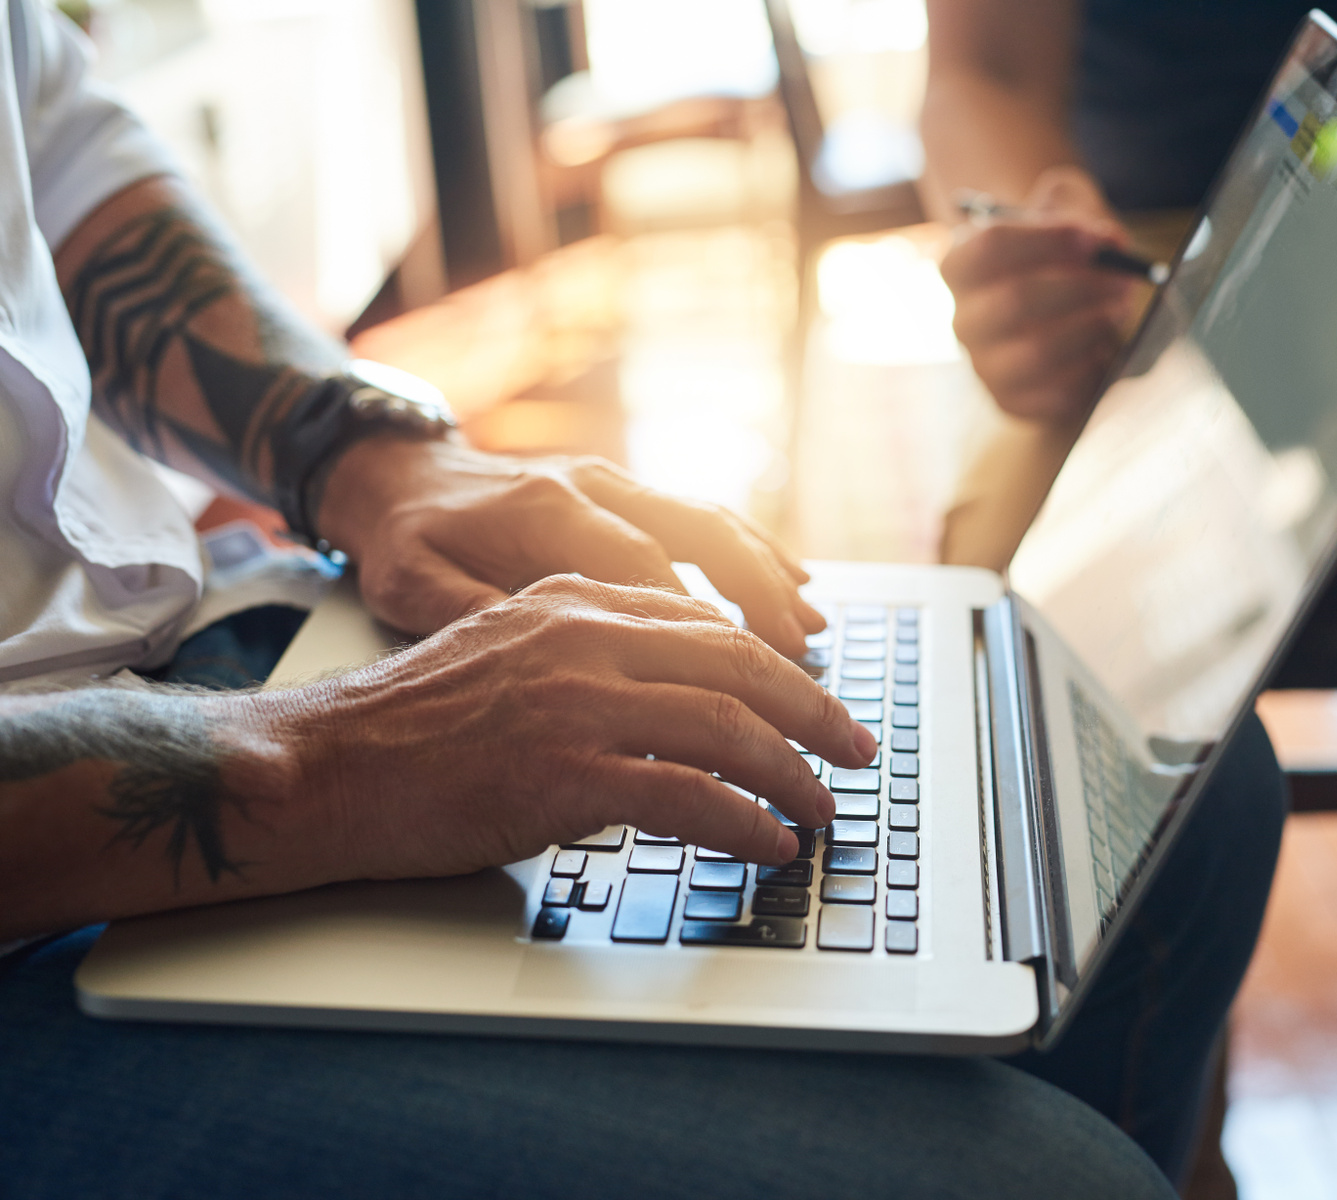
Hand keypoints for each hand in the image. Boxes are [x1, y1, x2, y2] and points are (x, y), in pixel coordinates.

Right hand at [257, 575, 875, 880]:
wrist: (318, 765)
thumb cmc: (405, 727)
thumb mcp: (503, 653)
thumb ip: (584, 655)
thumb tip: (668, 696)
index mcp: (572, 601)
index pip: (706, 624)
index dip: (777, 665)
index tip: (814, 699)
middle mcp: (583, 638)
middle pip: (738, 664)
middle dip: (813, 711)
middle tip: (856, 747)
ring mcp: (576, 702)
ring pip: (728, 726)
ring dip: (791, 773)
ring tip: (820, 807)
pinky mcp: (563, 773)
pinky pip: (689, 794)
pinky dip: (744, 820)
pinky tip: (768, 842)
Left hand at [314, 438, 823, 656]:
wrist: (390, 471)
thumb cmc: (399, 540)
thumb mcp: (408, 584)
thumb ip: (471, 617)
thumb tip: (535, 661)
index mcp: (546, 511)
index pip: (645, 569)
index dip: (699, 630)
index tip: (739, 692)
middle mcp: (593, 487)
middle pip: (703, 537)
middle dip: (762, 604)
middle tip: (802, 661)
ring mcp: (614, 482)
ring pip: (716, 524)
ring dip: (770, 580)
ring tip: (813, 636)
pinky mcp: (623, 491)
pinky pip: (705, 517)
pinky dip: (754, 554)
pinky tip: (793, 589)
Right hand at [939, 166, 1144, 420]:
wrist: (1053, 320)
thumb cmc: (1056, 263)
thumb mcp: (1064, 227)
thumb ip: (1084, 221)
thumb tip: (1110, 243)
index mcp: (961, 265)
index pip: (991, 244)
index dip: (1050, 238)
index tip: (1097, 239)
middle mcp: (962, 318)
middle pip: (1016, 299)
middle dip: (1081, 287)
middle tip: (1122, 279)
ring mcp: (983, 365)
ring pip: (1037, 351)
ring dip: (1091, 326)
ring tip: (1120, 310)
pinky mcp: (1011, 402)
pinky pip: (1055, 391)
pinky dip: (1089, 368)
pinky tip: (1104, 348)